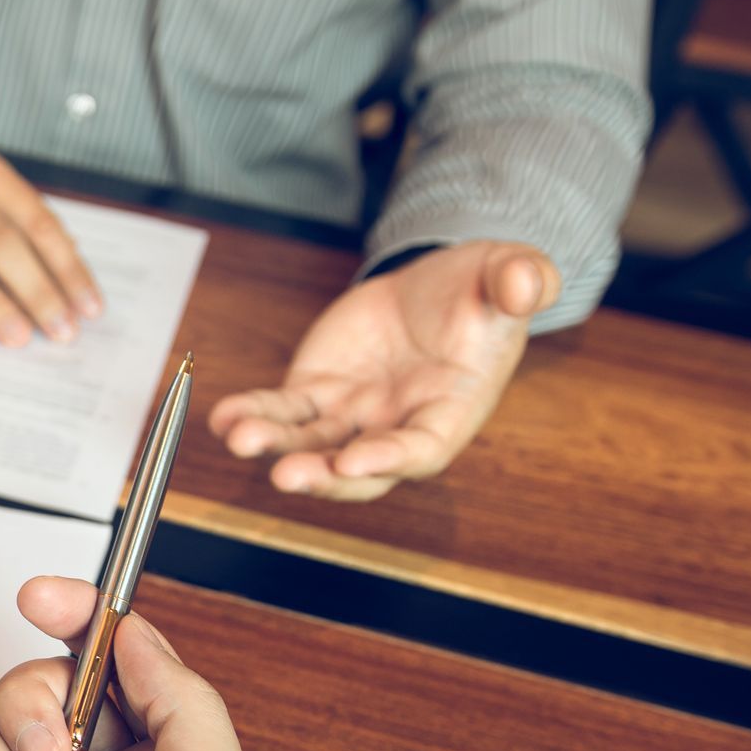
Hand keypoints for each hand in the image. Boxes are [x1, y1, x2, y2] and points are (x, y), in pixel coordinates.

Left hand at [208, 241, 561, 500]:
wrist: (437, 286)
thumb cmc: (481, 292)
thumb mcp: (508, 274)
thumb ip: (521, 280)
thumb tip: (527, 282)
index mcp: (451, 412)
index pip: (422, 449)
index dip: (390, 459)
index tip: (355, 461)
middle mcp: (396, 427)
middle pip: (356, 469)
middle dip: (322, 476)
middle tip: (286, 475)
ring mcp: (352, 414)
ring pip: (310, 443)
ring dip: (274, 446)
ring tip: (239, 438)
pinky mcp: (317, 392)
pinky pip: (282, 411)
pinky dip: (253, 414)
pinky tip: (223, 416)